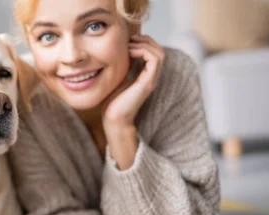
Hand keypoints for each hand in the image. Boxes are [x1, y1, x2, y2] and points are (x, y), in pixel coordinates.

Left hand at [102, 35, 164, 169]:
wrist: (113, 119)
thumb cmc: (111, 102)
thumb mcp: (115, 79)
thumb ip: (119, 67)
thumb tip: (113, 53)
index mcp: (144, 75)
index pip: (152, 51)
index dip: (141, 41)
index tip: (126, 41)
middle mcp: (150, 76)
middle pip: (159, 49)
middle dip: (145, 40)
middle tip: (129, 39)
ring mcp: (151, 79)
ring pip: (159, 53)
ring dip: (144, 44)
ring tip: (129, 45)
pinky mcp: (148, 82)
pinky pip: (154, 60)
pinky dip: (143, 51)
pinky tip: (129, 52)